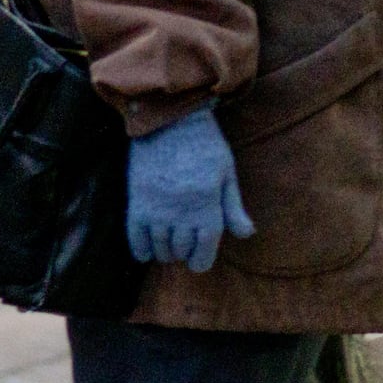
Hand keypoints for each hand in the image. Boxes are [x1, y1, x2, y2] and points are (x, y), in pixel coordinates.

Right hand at [126, 105, 255, 272]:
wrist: (169, 121)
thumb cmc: (205, 145)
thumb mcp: (226, 173)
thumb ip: (233, 207)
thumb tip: (246, 234)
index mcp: (207, 205)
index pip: (205, 249)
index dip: (202, 261)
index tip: (199, 262)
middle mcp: (181, 211)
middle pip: (181, 249)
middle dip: (184, 253)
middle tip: (185, 248)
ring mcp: (157, 208)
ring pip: (160, 246)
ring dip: (165, 252)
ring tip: (168, 247)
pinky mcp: (137, 202)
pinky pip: (136, 236)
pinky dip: (141, 249)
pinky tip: (146, 252)